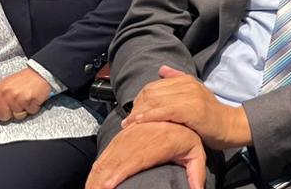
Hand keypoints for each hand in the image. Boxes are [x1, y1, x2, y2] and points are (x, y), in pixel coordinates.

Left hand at [0, 66, 50, 122]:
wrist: (41, 72)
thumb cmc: (23, 79)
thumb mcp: (5, 84)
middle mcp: (5, 94)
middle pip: (3, 116)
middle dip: (10, 113)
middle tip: (17, 103)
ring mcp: (17, 98)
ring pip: (17, 116)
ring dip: (23, 110)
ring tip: (26, 99)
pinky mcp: (29, 101)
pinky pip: (30, 112)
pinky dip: (33, 108)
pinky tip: (33, 99)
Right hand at [86, 121, 206, 188]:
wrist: (179, 109)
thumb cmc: (187, 136)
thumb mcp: (195, 153)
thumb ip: (196, 172)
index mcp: (159, 143)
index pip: (134, 160)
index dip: (118, 174)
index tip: (107, 187)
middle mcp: (141, 137)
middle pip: (116, 159)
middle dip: (101, 178)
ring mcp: (130, 135)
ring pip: (109, 155)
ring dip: (97, 174)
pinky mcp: (124, 134)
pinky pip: (109, 150)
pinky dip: (99, 165)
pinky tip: (94, 178)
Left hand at [122, 66, 249, 149]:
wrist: (229, 125)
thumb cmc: (210, 114)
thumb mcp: (195, 93)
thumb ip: (178, 80)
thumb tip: (161, 69)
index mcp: (186, 80)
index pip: (153, 86)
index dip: (139, 99)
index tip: (133, 113)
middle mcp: (188, 85)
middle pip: (152, 92)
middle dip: (137, 107)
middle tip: (128, 121)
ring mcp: (191, 96)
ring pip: (156, 101)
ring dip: (139, 113)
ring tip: (129, 124)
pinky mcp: (192, 109)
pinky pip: (164, 111)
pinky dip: (149, 117)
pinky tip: (140, 123)